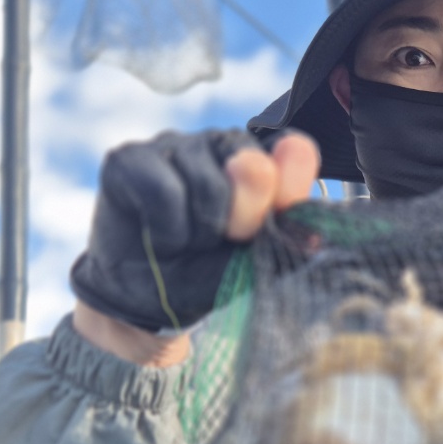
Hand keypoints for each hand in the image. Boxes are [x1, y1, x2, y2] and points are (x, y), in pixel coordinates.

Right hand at [70, 130, 319, 361]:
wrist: (145, 299)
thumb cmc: (206, 273)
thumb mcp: (256, 265)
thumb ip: (287, 244)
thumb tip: (315, 235)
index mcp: (262, 160)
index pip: (293, 151)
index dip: (289, 188)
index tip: (275, 220)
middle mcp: (220, 144)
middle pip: (252, 167)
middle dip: (243, 220)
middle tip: (220, 242)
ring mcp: (174, 144)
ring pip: (206, 184)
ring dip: (199, 232)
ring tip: (185, 242)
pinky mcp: (128, 157)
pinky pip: (163, 190)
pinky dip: (168, 229)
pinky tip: (159, 236)